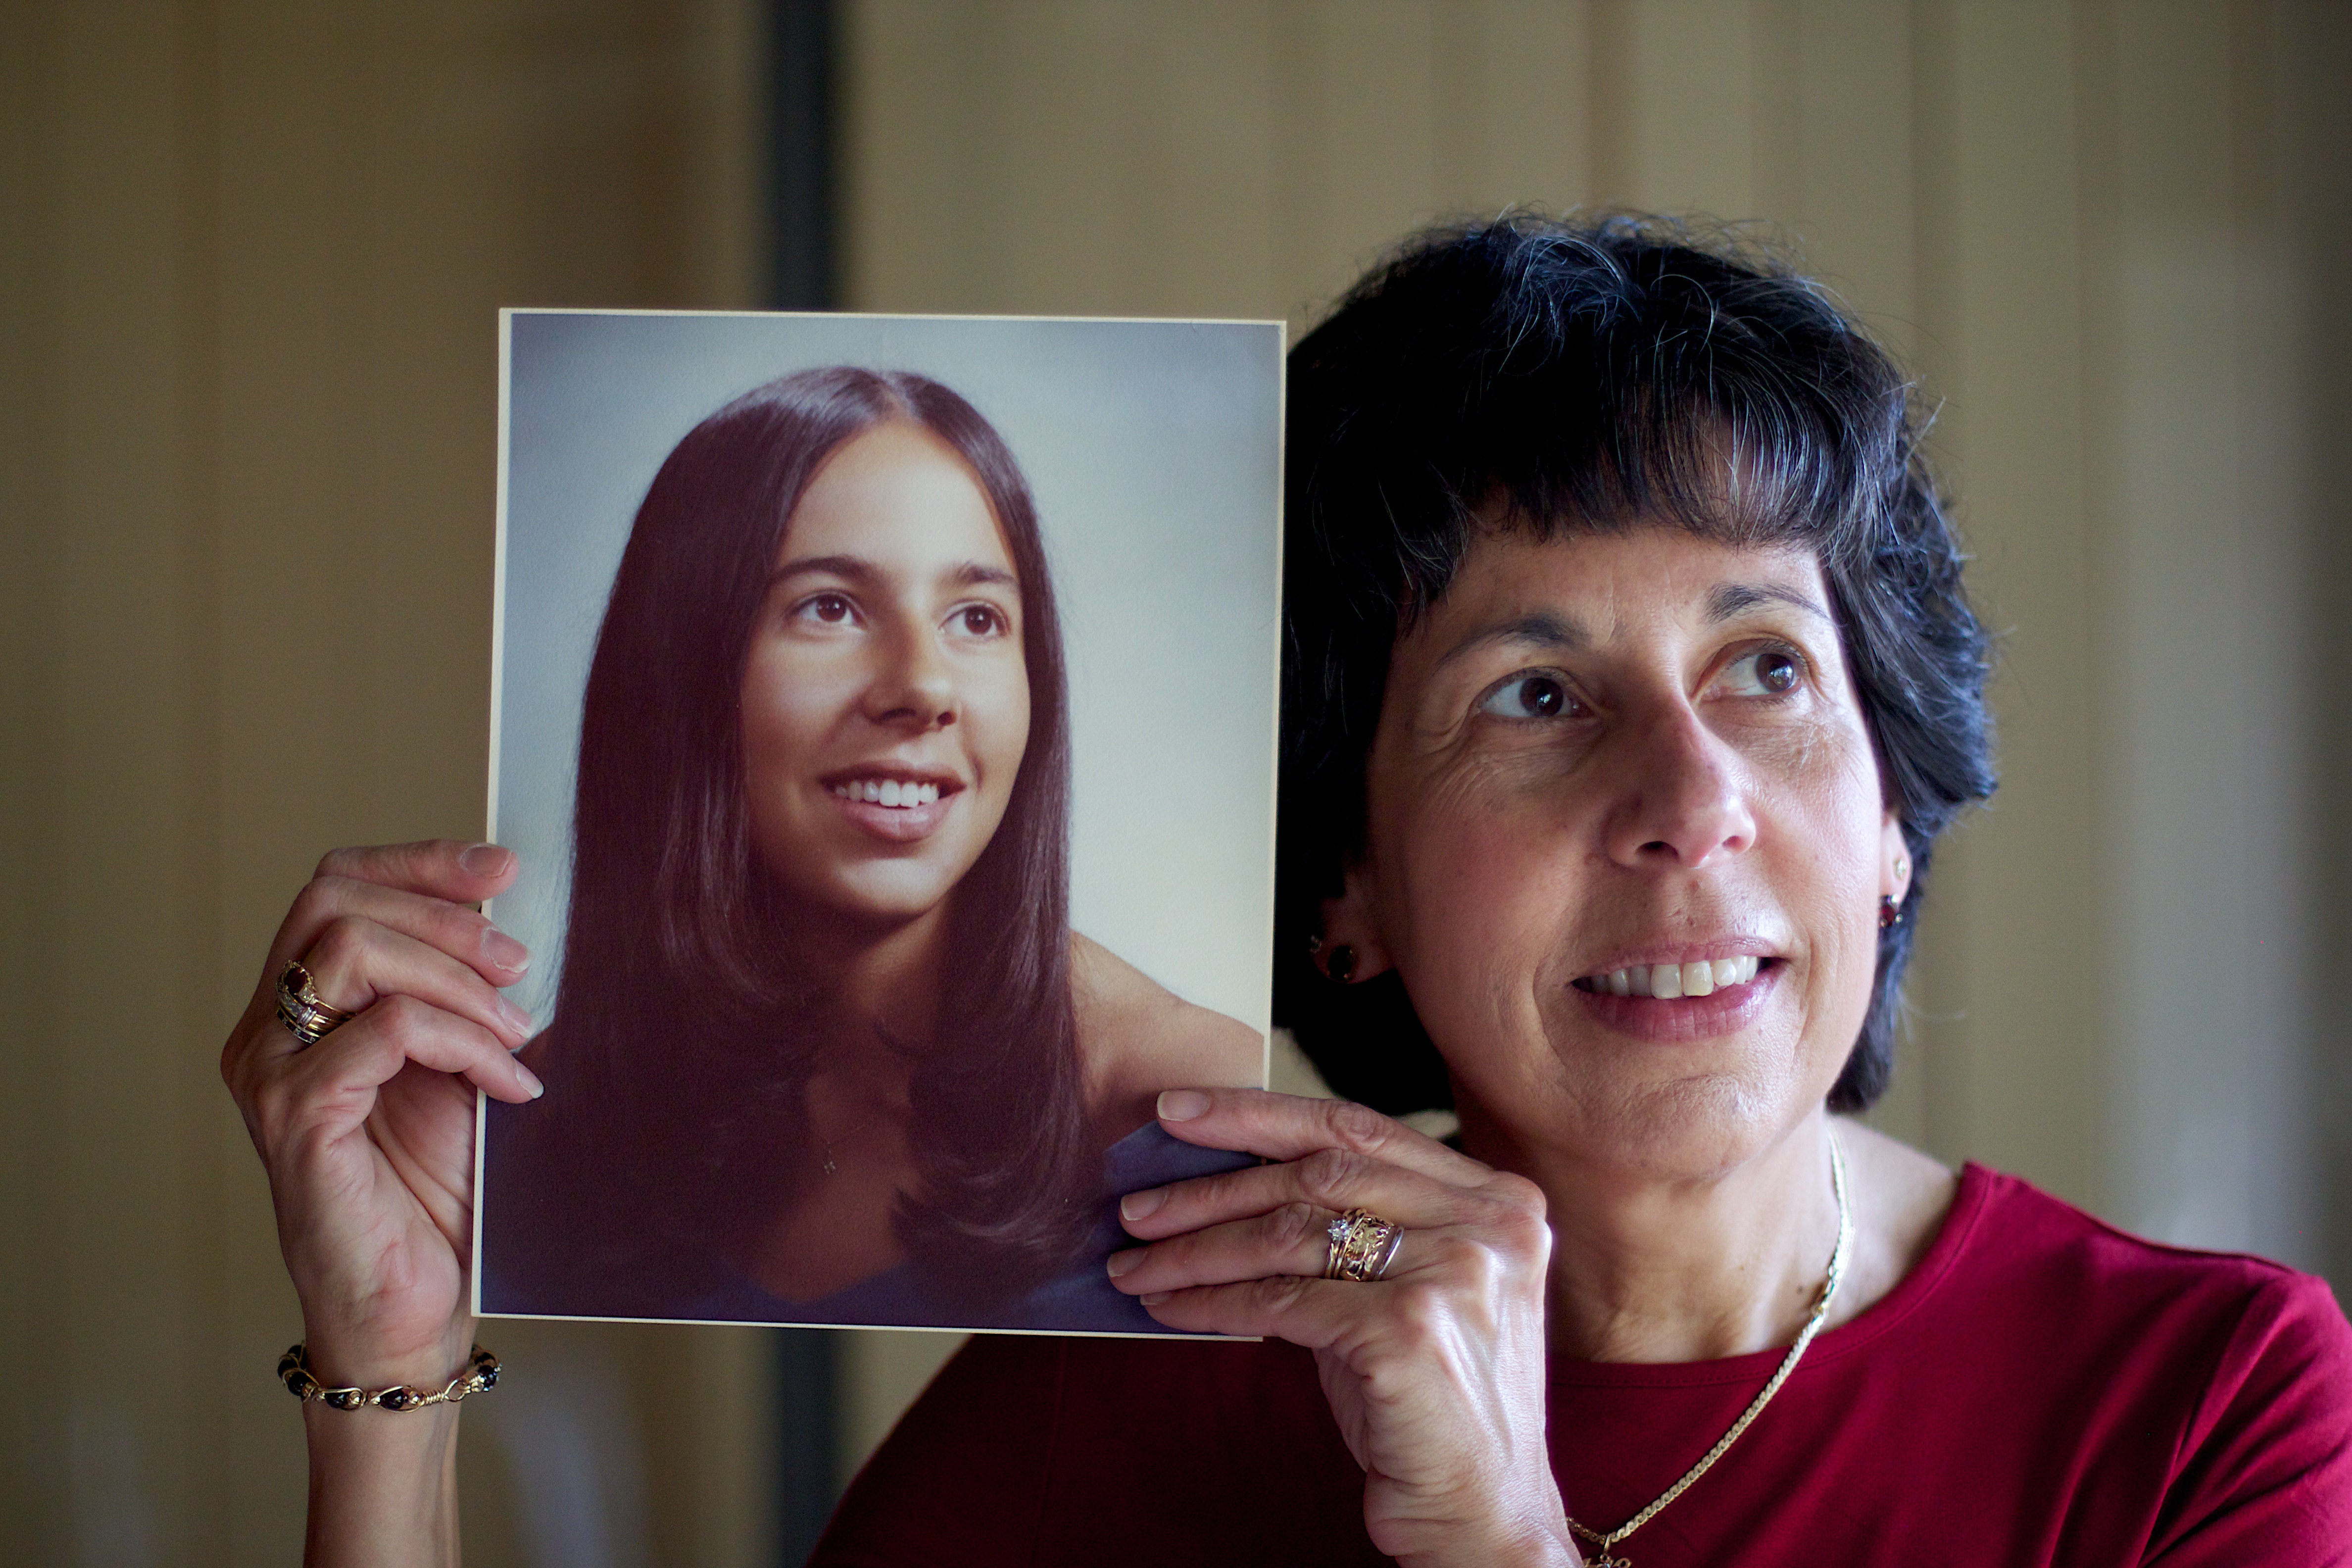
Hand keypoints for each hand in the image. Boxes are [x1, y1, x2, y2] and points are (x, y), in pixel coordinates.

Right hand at [220, 841, 542, 1391]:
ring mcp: (272, 1072)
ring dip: (457, 980)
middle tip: (519, 961)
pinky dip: (462, 1042)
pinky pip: (385, 1030)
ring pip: (354, 951)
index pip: (337, 888)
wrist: (416, 1306)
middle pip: (335, 901)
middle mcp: (266, 1032)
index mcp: (299, 1009)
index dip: (418, 862)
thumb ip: (460, 995)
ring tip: (517, 1034)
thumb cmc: (435, 1194)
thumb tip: (518, 925)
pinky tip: (507, 1084)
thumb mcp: (458, 1065)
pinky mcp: (297, 1116)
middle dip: (443, 913)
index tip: (500, 868)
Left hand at [1107, 1089, 1575, 1567]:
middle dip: (1212, 1185)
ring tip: (1135, 1263)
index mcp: (1496, 1201)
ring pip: (1291, 1233)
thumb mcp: (1407, 1291)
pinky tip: (1169, 1309)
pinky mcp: (1408, 1331)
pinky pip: (1281, 1300)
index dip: (1260, 1113)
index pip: (1358, 1130)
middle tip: (1138, 1203)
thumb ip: (1358, 1227)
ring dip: (1195, 1249)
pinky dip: (1212, 1301)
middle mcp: (1487, 1224)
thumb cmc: (1430, 1404)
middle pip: (1319, 1173)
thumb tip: (1232, 1178)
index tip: (1180, 1112)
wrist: (1482, 1513)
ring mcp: (1453, 1274)